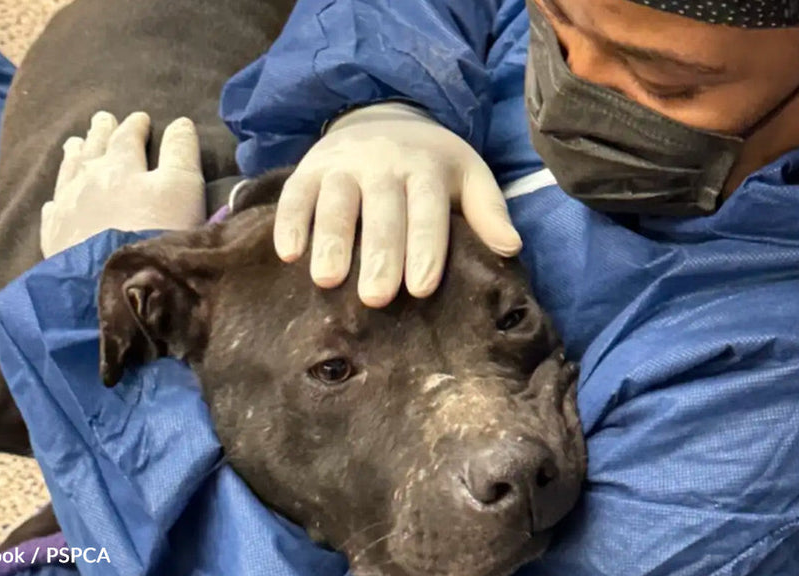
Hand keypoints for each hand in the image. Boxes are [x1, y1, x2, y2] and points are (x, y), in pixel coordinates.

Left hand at [40, 111, 205, 257]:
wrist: (116, 281)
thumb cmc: (157, 231)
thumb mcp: (182, 188)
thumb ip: (181, 153)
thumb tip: (179, 123)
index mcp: (120, 165)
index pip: (127, 137)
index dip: (135, 125)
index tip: (139, 117)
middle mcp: (88, 181)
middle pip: (94, 150)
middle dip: (100, 133)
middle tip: (101, 119)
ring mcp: (67, 209)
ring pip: (69, 174)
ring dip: (74, 157)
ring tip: (74, 144)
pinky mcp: (55, 239)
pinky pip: (53, 211)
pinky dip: (57, 200)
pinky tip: (55, 201)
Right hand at [273, 102, 521, 307]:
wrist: (383, 115)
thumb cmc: (431, 164)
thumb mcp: (469, 176)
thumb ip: (488, 211)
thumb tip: (510, 248)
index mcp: (427, 168)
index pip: (428, 210)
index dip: (425, 248)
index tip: (422, 287)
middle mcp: (384, 163)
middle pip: (382, 212)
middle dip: (379, 254)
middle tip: (376, 298)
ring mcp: (343, 165)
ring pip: (336, 202)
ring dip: (330, 241)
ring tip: (327, 280)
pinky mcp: (309, 168)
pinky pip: (295, 194)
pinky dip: (289, 221)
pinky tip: (288, 253)